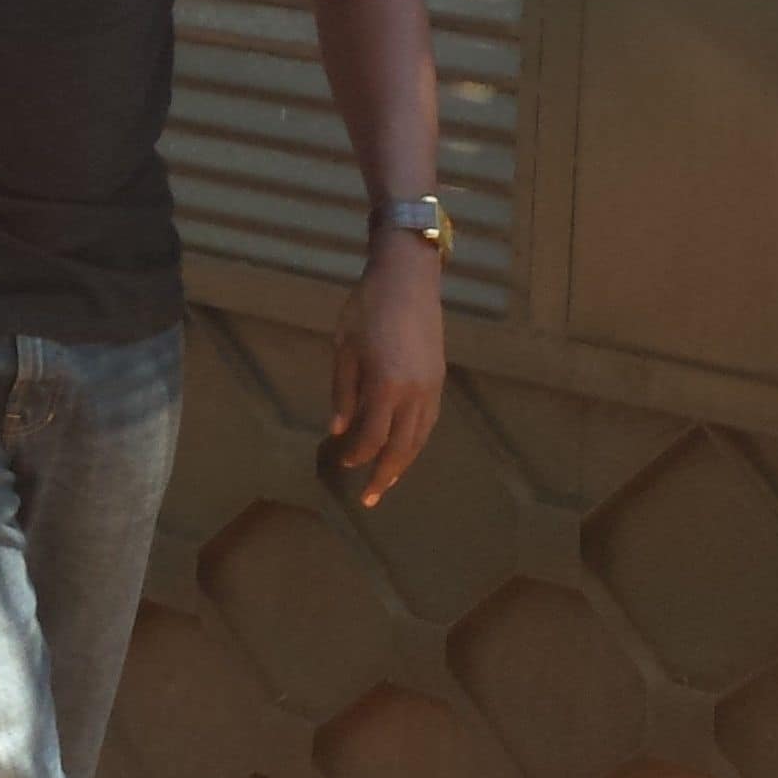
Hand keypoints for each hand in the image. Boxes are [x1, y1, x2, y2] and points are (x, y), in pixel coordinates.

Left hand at [328, 239, 444, 506]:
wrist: (407, 278)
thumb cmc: (367, 308)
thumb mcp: (344, 348)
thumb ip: (343, 392)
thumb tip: (338, 429)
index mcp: (386, 384)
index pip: (372, 436)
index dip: (357, 455)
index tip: (342, 462)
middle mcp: (415, 392)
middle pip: (402, 447)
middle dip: (384, 476)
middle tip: (369, 499)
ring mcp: (432, 386)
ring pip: (420, 438)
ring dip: (404, 463)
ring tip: (386, 482)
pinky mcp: (439, 377)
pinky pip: (429, 421)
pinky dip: (416, 441)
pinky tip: (405, 448)